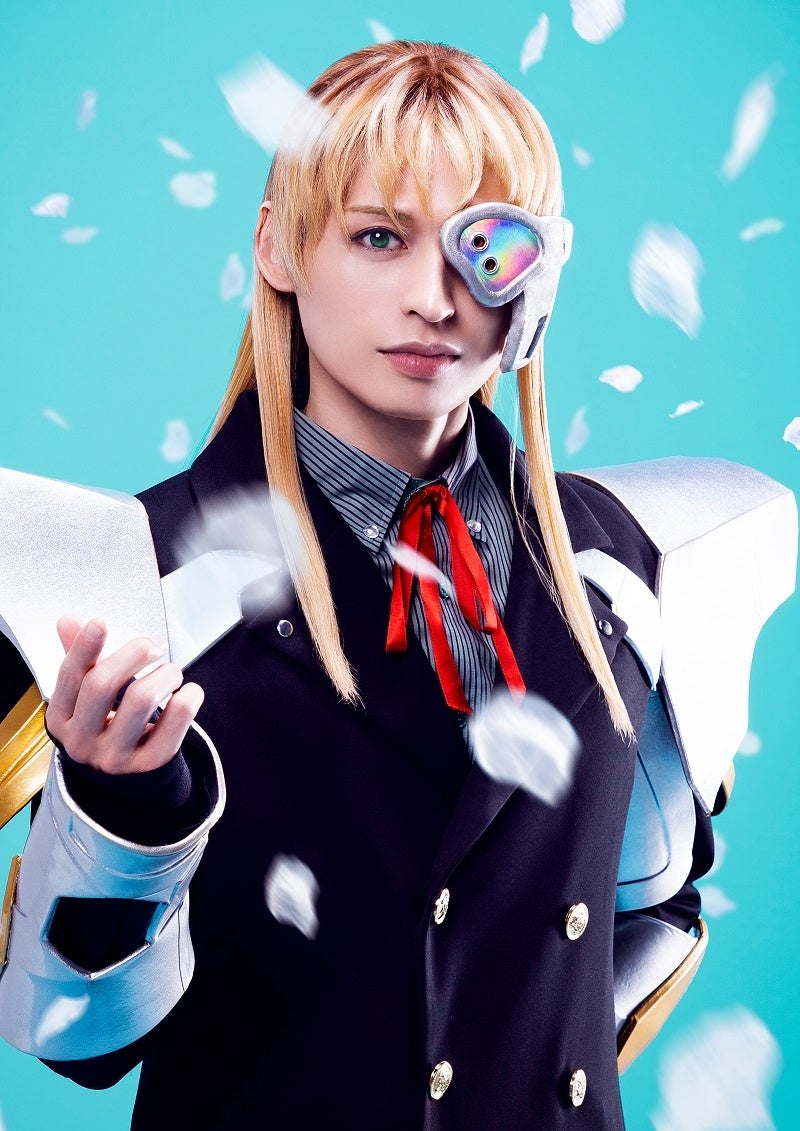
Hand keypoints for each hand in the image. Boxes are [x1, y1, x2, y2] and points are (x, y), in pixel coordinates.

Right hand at [45, 616, 203, 774]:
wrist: (123, 782)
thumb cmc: (104, 729)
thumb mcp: (84, 701)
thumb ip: (81, 661)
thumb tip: (68, 621)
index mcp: (62, 719)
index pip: (69, 678)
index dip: (83, 648)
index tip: (100, 623)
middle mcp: (83, 741)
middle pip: (101, 685)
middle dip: (132, 653)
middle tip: (154, 646)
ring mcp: (116, 757)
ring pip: (141, 699)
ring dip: (165, 674)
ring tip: (172, 672)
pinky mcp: (150, 765)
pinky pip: (175, 722)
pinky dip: (188, 698)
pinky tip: (189, 692)